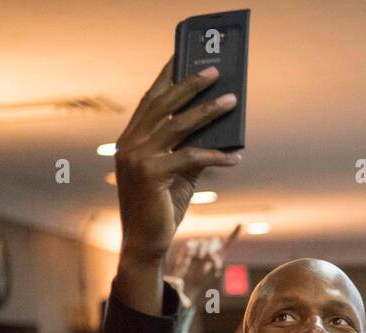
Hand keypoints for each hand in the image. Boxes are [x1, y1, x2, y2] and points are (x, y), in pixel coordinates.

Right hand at [112, 59, 242, 312]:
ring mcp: (137, 159)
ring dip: (207, 112)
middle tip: (215, 72)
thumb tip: (220, 127)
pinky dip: (215, 156)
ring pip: (177, 125)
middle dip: (190, 85)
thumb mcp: (178, 174)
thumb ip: (191, 149)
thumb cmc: (161, 208)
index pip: (150, 100)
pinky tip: (236, 157)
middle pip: (163, 104)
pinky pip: (189, 157)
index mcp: (131, 140)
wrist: (145, 244)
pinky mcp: (151, 176)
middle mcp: (130, 145)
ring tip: (231, 101)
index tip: (184, 55)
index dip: (167, 77)